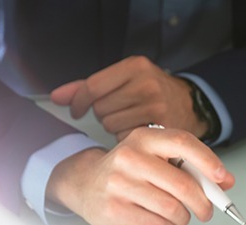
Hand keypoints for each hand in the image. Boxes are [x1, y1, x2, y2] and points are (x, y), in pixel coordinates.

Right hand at [46, 127, 233, 224]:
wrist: (84, 183)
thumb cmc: (129, 171)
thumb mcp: (156, 158)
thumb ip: (190, 166)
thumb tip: (225, 182)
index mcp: (144, 138)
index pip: (182, 143)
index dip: (208, 161)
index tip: (222, 178)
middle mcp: (130, 156)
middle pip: (182, 184)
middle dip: (203, 203)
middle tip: (207, 211)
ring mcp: (119, 183)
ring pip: (172, 208)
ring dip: (184, 217)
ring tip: (181, 216)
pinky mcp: (114, 208)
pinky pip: (157, 224)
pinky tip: (163, 221)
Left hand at [50, 56, 206, 140]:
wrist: (189, 104)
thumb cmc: (150, 92)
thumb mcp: (123, 79)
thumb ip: (87, 87)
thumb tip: (56, 97)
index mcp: (134, 66)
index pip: (93, 86)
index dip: (79, 102)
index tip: (77, 110)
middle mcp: (146, 84)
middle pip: (101, 108)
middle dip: (103, 114)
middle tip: (117, 112)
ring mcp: (156, 106)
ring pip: (111, 125)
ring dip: (113, 127)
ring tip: (128, 121)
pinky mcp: (161, 127)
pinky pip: (126, 138)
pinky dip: (126, 138)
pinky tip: (137, 131)